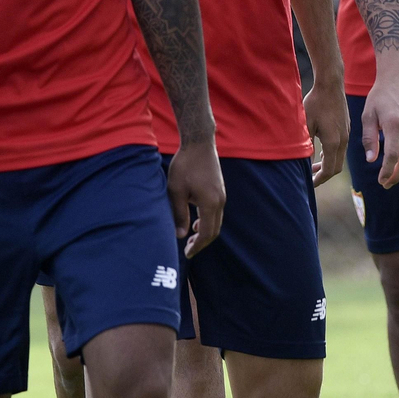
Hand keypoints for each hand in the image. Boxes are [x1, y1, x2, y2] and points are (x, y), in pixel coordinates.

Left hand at [167, 141, 225, 256]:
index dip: (197, 246)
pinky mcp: (220, 190)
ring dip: (205, 231)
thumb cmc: (185, 165)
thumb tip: (180, 236)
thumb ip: (179, 214)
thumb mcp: (176, 191)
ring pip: (216, 221)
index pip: (206, 233)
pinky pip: (216, 212)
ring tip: (190, 238)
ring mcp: (222, 195)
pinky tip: (195, 221)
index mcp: (210, 203)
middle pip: (214, 230)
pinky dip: (207, 221)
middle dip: (202, 242)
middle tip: (188, 249)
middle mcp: (220, 201)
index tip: (186, 254)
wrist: (199, 143)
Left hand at [306, 77, 349, 185]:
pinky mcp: (346, 128)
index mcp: (333, 142)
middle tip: (310, 178)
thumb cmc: (315, 102)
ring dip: (328, 165)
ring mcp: (347, 134)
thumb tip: (303, 163)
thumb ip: (306, 145)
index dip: (319, 180)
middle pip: (337, 167)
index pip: (329, 170)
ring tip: (314, 167)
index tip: (309, 184)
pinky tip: (321, 152)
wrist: (331, 84)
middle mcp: (343, 140)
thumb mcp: (306, 125)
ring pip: (340, 158)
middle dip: (324, 175)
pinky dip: (332, 155)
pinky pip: (341, 148)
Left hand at [359, 68, 398, 188]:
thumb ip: (369, 138)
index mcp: (393, 124)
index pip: (393, 155)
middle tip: (386, 184)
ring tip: (396, 178)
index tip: (380, 180)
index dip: (387, 171)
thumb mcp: (368, 115)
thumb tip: (371, 160)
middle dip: (397, 176)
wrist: (398, 79)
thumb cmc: (379, 97)